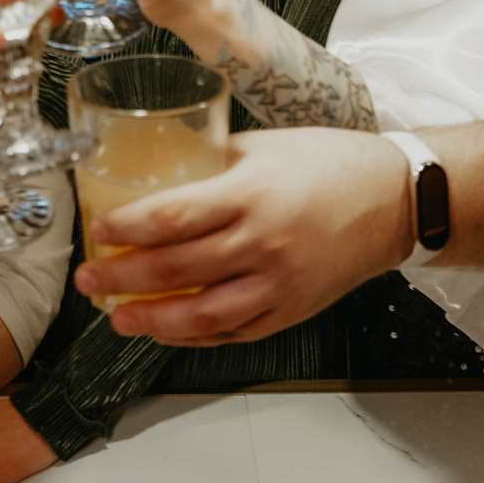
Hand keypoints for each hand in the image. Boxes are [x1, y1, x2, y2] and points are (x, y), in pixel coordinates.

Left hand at [74, 128, 414, 345]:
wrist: (395, 200)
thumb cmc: (333, 164)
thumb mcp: (266, 146)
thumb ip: (214, 161)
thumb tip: (163, 168)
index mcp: (251, 194)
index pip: (171, 217)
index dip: (125, 229)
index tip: (98, 231)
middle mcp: (262, 244)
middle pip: (175, 269)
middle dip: (121, 279)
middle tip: (88, 280)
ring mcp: (278, 284)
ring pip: (201, 315)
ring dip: (152, 320)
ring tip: (119, 318)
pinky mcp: (292, 310)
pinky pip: (233, 333)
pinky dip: (195, 336)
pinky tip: (169, 330)